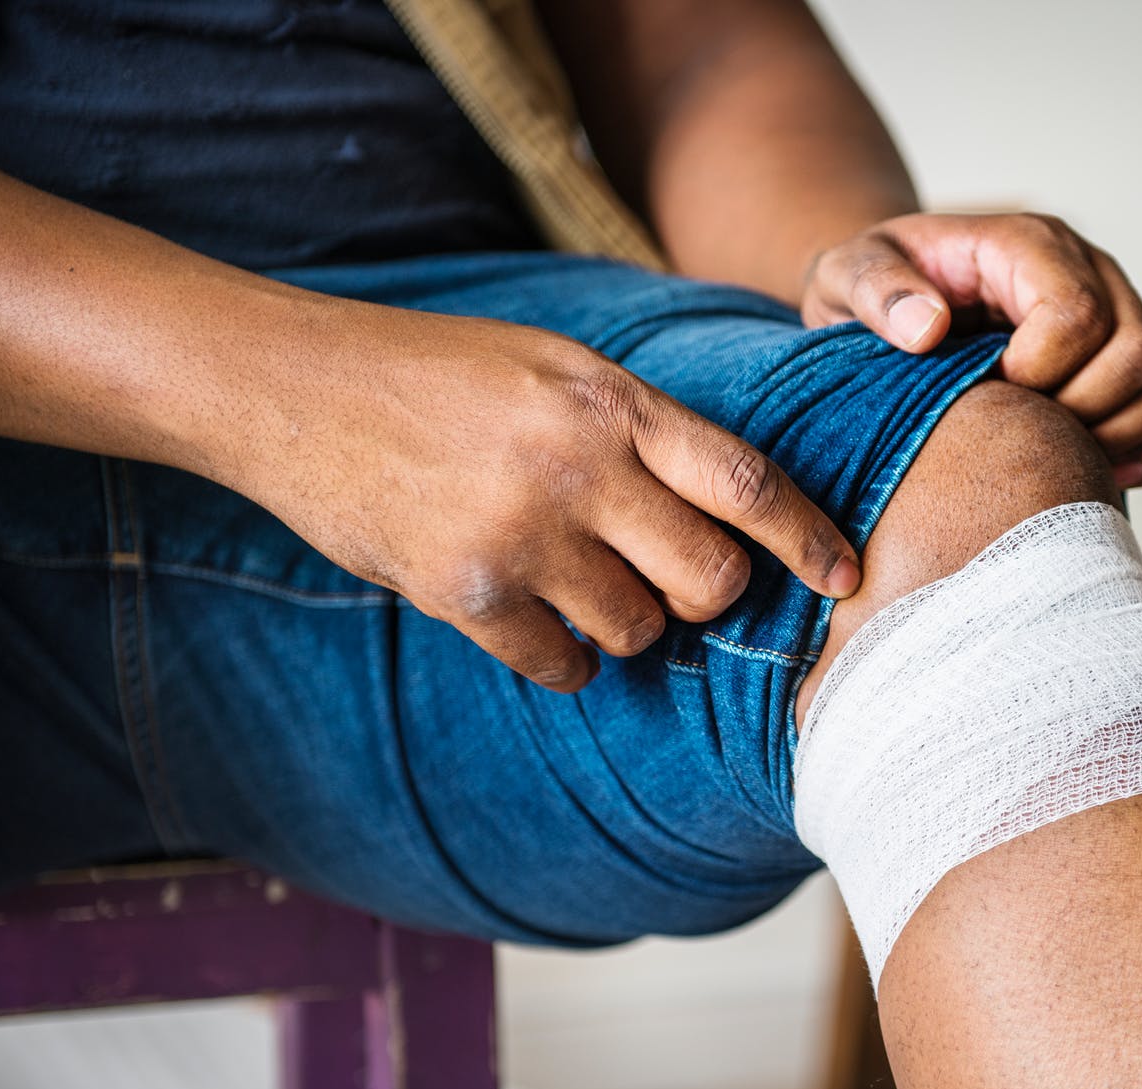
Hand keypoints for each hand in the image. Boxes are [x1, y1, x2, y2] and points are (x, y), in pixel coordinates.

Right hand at [222, 300, 858, 693]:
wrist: (296, 388)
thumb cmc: (444, 374)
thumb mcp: (562, 366)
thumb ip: (648, 432)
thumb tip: (740, 521)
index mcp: (614, 403)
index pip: (750, 486)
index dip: (810, 541)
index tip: (845, 578)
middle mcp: (578, 469)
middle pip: (711, 579)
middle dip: (709, 594)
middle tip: (675, 580)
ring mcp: (520, 535)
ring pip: (639, 631)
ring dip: (627, 622)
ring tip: (576, 575)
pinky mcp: (464, 593)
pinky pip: (564, 668)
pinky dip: (563, 657)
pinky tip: (529, 611)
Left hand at [799, 212, 1141, 487]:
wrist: (898, 301)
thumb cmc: (877, 289)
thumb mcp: (849, 274)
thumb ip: (878, 291)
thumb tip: (926, 328)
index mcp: (1029, 246)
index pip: (1076, 313)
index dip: (1039, 371)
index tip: (990, 389)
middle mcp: (1093, 274)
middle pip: (1136, 352)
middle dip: (1080, 411)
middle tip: (1021, 430)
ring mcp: (1123, 318)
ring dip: (1122, 434)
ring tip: (1057, 454)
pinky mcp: (1134, 365)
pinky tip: (1110, 472)